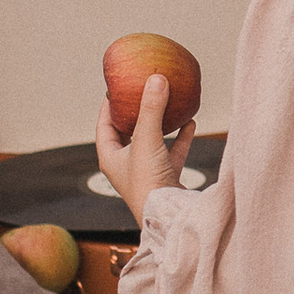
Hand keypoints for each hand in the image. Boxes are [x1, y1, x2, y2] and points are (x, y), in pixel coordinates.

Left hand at [95, 75, 190, 217]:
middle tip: (142, 92)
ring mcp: (146, 171)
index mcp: (110, 156)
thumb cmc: (147, 182)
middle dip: (135, 112)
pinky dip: (180, 137)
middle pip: (127, 132)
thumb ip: (151, 109)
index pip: (104, 125)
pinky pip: (172, 152)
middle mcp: (126, 164)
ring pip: (151, 141)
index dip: (108, 106)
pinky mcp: (165, 177)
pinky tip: (190, 122)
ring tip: (167, 103)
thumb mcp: (147, 140)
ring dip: (159, 123)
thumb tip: (156, 78)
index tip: (115, 88)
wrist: (168, 215)